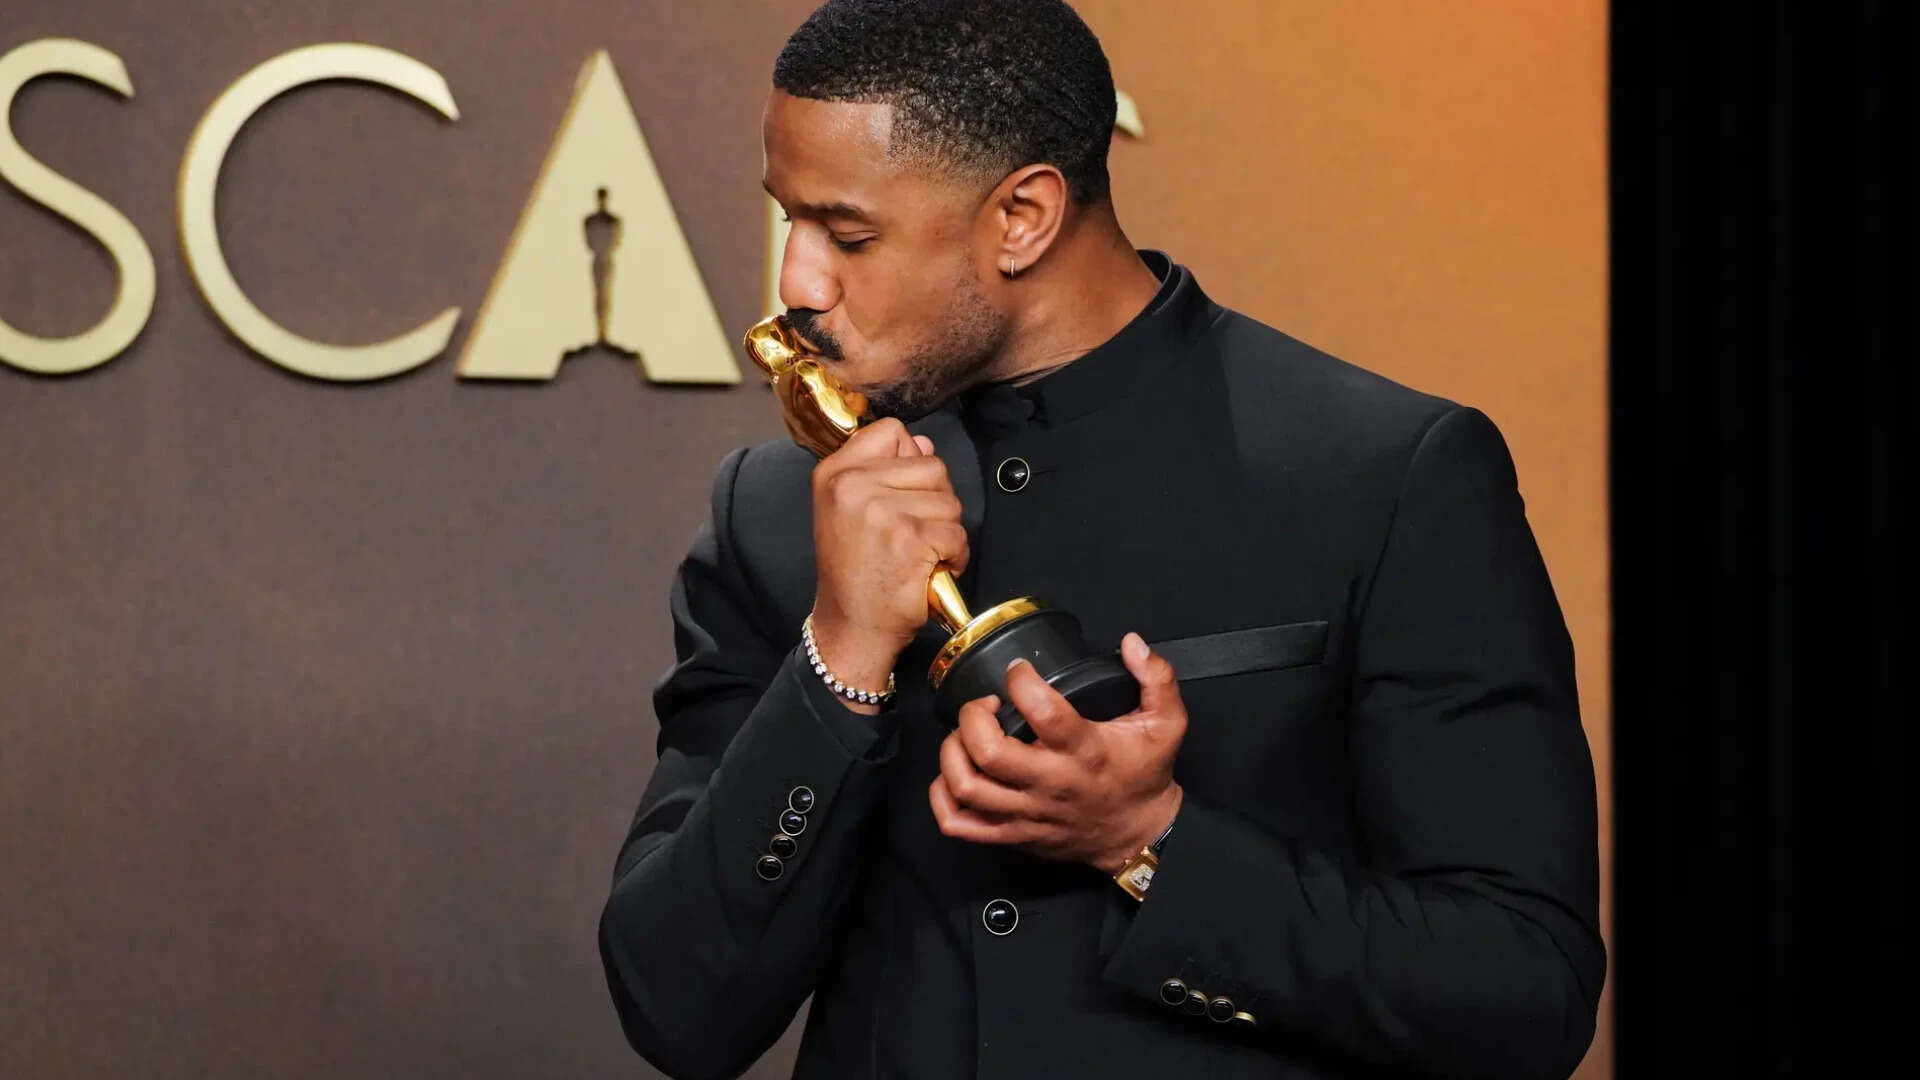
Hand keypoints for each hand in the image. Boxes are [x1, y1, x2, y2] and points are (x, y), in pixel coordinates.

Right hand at [810, 418, 967, 704]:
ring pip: (949, 499)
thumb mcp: (848, 509)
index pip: (892, 431)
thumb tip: (922, 443)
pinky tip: (929, 569)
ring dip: (946, 530)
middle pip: (931, 464)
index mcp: (834, 472)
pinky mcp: (910, 537)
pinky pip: (957, 532)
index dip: (908, 460)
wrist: (851, 627)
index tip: (899, 494)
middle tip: (912, 533)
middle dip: (935, 500)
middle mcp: (852, 485)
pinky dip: (954, 555)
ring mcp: (881, 510)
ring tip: (919, 553)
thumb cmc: (855, 572)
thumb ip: (882, 470)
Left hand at [929, 633, 1186, 873]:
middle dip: (972, 717)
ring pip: (967, 787)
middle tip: (984, 705)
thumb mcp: (1167, 724)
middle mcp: (1051, 783)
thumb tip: (1132, 642)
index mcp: (1086, 752)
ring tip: (966, 735)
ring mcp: (1028, 813)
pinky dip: (942, 798)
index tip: (1019, 670)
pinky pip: (960, 824)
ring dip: (953, 752)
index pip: (1043, 712)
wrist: (1138, 835)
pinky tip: (954, 774)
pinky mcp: (1013, 835)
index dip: (1021, 681)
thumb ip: (1156, 678)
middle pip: (989, 753)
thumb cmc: (1145, 776)